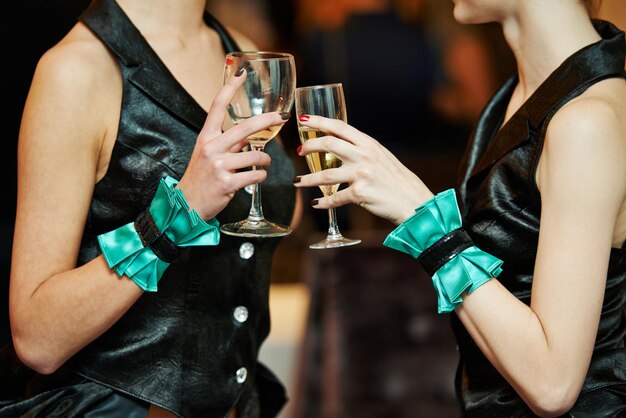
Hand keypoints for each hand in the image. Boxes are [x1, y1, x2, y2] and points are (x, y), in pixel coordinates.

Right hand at [177, 71, 286, 219]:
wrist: (186, 204)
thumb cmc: (200, 178)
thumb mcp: (209, 156)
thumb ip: (229, 144)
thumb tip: (251, 137)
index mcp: (206, 138)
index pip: (217, 107)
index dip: (229, 88)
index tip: (241, 73)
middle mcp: (211, 148)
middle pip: (245, 128)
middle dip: (267, 120)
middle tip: (282, 117)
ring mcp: (219, 166)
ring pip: (256, 156)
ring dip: (265, 159)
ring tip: (264, 163)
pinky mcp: (227, 183)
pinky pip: (255, 175)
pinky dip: (261, 176)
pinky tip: (256, 178)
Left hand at [295, 115, 433, 224]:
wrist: (413, 201)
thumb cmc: (397, 180)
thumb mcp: (382, 157)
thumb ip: (362, 150)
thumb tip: (341, 146)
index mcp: (369, 144)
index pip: (339, 126)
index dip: (319, 121)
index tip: (304, 120)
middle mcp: (364, 156)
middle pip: (328, 144)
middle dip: (309, 147)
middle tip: (299, 151)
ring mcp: (361, 174)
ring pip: (325, 175)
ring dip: (308, 179)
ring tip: (297, 181)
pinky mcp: (360, 194)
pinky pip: (334, 198)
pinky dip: (323, 202)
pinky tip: (316, 203)